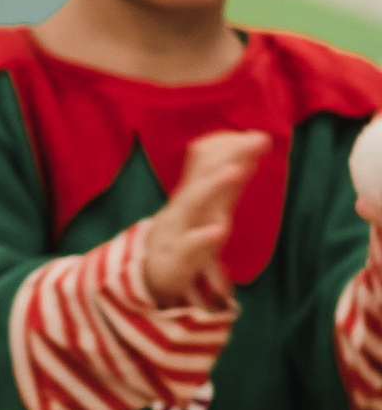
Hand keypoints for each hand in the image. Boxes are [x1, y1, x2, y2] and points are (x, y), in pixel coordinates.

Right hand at [142, 130, 269, 305]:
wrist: (149, 274)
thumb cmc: (184, 236)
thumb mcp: (206, 209)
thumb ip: (226, 186)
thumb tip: (247, 158)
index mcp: (194, 194)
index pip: (207, 160)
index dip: (230, 146)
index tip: (260, 135)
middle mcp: (185, 205)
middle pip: (203, 173)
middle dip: (229, 155)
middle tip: (258, 139)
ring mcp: (178, 228)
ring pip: (192, 202)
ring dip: (212, 185)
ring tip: (235, 170)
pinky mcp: (177, 256)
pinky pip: (189, 244)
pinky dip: (203, 236)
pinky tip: (220, 229)